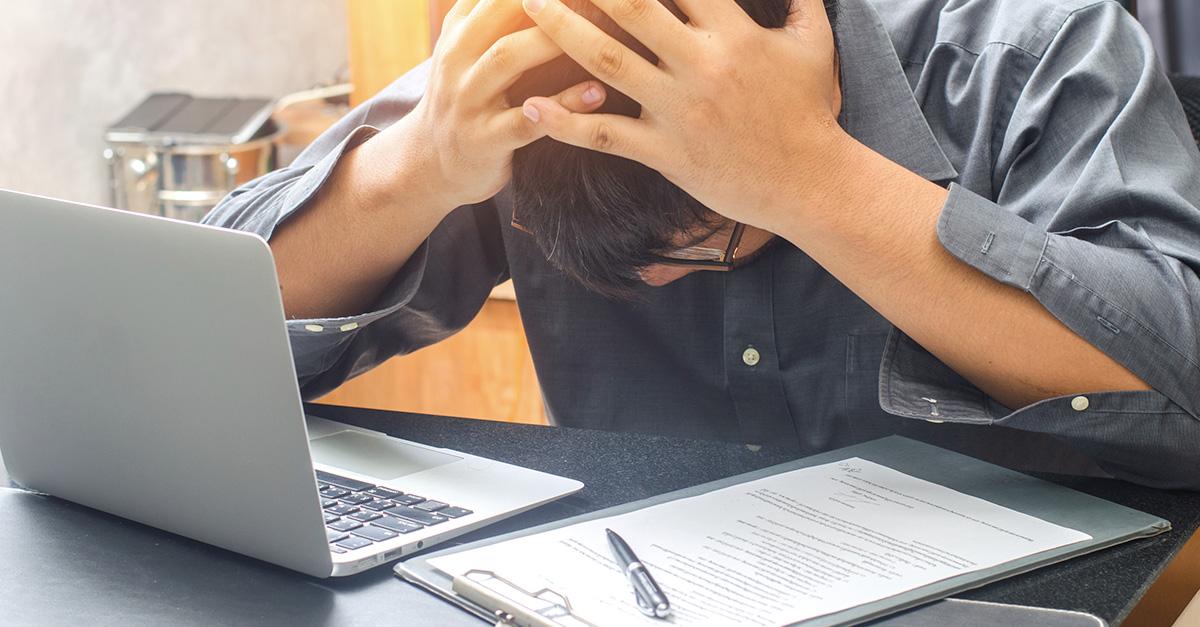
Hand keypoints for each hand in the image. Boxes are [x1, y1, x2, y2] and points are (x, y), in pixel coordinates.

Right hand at [401, 0, 609, 209]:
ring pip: (507, 57)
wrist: (429, 162)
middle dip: (548, 3)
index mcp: (459, 32)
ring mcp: (467, 100)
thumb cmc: (464, 96)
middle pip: (500, 12)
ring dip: (552, 41)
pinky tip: (597, 92)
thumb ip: (488, 14)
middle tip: (592, 1)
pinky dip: (563, 105)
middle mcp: (457, 59)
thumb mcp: (465, 50)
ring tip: (596, 33)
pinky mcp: (484, 140)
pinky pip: (526, 119)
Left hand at [519, 0, 845, 231]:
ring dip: (561, 31)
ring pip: (607, 62)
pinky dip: (565, 123)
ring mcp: (679, 110)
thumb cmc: (810, 111)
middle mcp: (701, 64)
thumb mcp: (814, 43)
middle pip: (630, 8)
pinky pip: (605, 134)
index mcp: (733, 33)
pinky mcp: (666, 152)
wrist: (810, 183)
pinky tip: (531, 108)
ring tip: (528, 6)